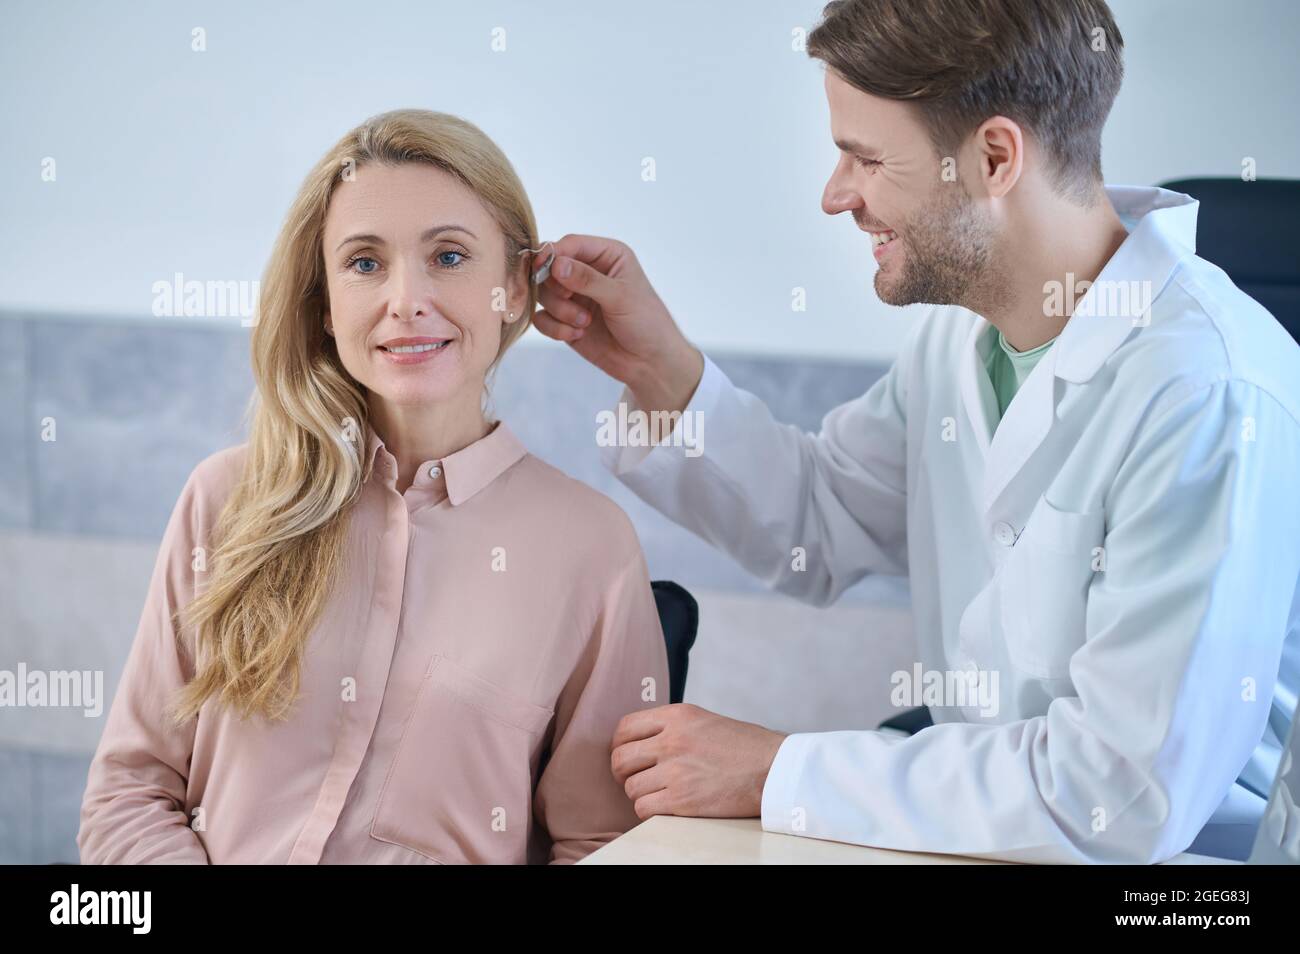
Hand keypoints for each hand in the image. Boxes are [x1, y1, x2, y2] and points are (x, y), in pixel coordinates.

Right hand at [531, 234, 703, 412]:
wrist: (649, 362)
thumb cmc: (647, 323)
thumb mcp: (620, 296)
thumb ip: (587, 279)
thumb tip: (556, 264)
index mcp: (606, 255)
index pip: (571, 244)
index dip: (553, 254)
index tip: (542, 268)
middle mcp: (587, 272)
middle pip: (550, 268)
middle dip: (556, 288)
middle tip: (570, 299)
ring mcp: (575, 296)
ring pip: (543, 294)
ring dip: (560, 310)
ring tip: (584, 323)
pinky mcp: (565, 320)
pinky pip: (542, 318)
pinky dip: (556, 327)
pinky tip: (577, 335)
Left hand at [610, 703, 786, 819]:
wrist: (774, 769)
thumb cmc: (745, 747)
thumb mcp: (705, 721)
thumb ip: (673, 726)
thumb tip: (642, 741)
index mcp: (677, 716)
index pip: (625, 728)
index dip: (619, 745)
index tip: (627, 756)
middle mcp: (671, 740)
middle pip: (620, 758)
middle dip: (622, 772)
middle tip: (633, 779)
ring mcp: (675, 770)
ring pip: (631, 787)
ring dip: (640, 794)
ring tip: (657, 794)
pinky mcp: (682, 800)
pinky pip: (643, 808)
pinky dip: (649, 811)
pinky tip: (664, 807)